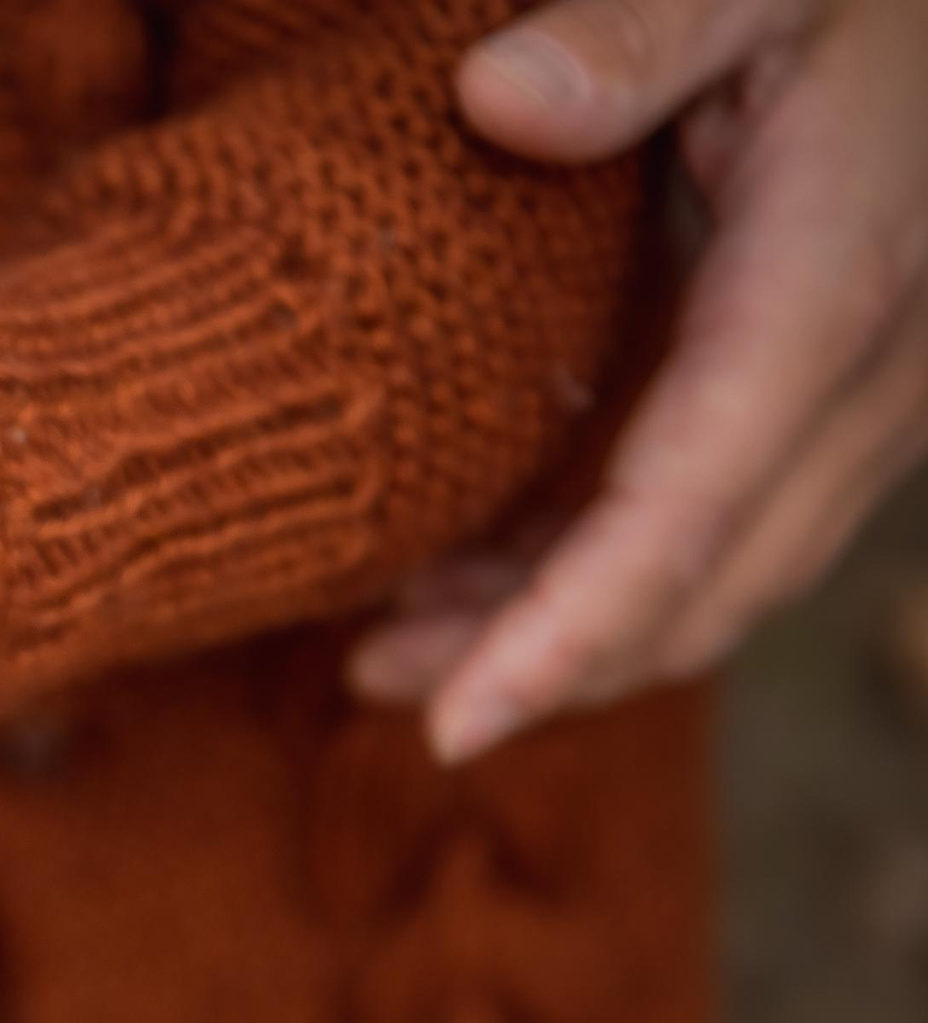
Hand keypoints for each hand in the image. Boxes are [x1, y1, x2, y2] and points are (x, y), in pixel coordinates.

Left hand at [351, 0, 927, 760]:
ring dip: (568, 634)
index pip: (687, 509)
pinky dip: (612, 570)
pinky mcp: (846, 393)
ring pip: (723, 576)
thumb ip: (640, 29)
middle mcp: (875, 371)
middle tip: (373, 683)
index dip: (568, 632)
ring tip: (395, 648)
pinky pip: (732, 522)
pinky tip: (486, 569)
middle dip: (543, 664)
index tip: (453, 726)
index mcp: (838, 283)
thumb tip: (498, 98)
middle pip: (705, 583)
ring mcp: (873, 395)